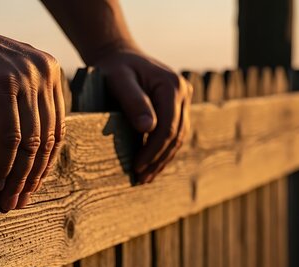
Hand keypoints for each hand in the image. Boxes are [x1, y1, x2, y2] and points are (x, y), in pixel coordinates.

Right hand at [0, 18, 65, 210]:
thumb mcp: (4, 82)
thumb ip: (23, 107)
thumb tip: (32, 161)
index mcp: (49, 72)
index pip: (56, 129)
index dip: (45, 164)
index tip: (31, 188)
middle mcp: (43, 73)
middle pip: (45, 139)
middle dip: (32, 177)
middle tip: (19, 202)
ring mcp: (25, 78)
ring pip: (29, 142)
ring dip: (17, 177)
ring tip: (6, 199)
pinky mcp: (3, 86)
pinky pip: (8, 138)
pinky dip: (1, 164)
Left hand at [94, 49, 191, 183]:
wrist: (118, 56)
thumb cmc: (114, 68)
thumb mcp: (118, 81)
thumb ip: (133, 101)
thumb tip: (147, 128)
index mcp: (171, 85)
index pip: (167, 127)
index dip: (153, 150)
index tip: (137, 167)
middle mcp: (183, 91)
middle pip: (176, 134)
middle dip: (158, 159)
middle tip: (141, 179)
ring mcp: (183, 99)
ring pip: (179, 136)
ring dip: (163, 158)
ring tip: (146, 177)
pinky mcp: (177, 106)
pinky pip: (175, 132)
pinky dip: (164, 149)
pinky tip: (152, 164)